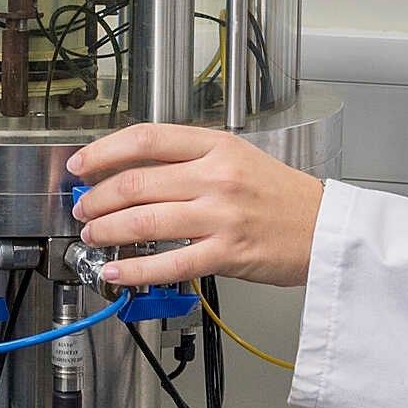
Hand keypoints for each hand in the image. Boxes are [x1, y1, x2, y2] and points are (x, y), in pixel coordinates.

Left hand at [66, 124, 324, 287]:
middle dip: (97, 197)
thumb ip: (190, 160)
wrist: (326, 229)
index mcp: (216, 146)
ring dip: (107, 230)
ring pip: (145, 220)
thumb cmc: (282, 196)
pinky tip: (116, 269)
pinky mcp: (226, 252)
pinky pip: (169, 262)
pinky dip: (135, 268)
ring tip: (92, 235)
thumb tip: (132, 171)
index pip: (145, 138)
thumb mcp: (238, 158)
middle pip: (136, 181)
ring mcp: (221, 215)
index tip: (81, 165)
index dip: (103, 151)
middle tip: (82, 208)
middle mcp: (216, 176)